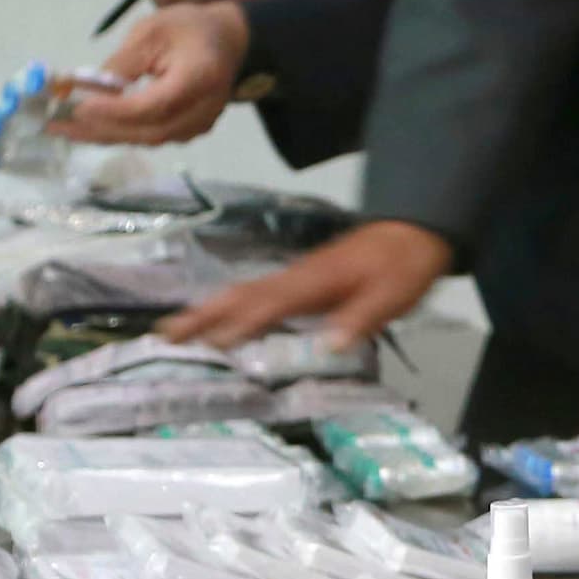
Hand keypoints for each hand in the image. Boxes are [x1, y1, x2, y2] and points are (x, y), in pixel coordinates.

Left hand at [53, 7, 250, 145]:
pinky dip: (120, 133)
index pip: (155, 105)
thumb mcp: (151, 31)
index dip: (115, 110)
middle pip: (149, 130)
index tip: (78, 105)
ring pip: (148, 139)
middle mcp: (204, 109)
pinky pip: (152, 136)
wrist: (228, 40)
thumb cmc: (189, 28)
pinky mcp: (190, 129)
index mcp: (199, 77)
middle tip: (58, 125)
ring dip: (105, 135)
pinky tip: (92, 127)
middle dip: (100, 129)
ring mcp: (199, 124)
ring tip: (65, 128)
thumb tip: (87, 89)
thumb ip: (123, 62)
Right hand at [160, 219, 450, 353]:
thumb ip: (361, 319)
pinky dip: (230, 306)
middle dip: (203, 315)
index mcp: (314, 282)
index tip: (212, 344)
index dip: (241, 325)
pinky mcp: (300, 281)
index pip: (269, 306)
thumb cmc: (403, 266)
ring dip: (208, 311)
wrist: (413, 233)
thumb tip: (329, 345)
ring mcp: (295, 277)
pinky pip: (255, 294)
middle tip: (165, 334)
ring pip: (242, 293)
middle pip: (240, 295)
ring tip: (175, 331)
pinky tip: (220, 321)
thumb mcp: (393, 296)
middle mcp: (296, 278)